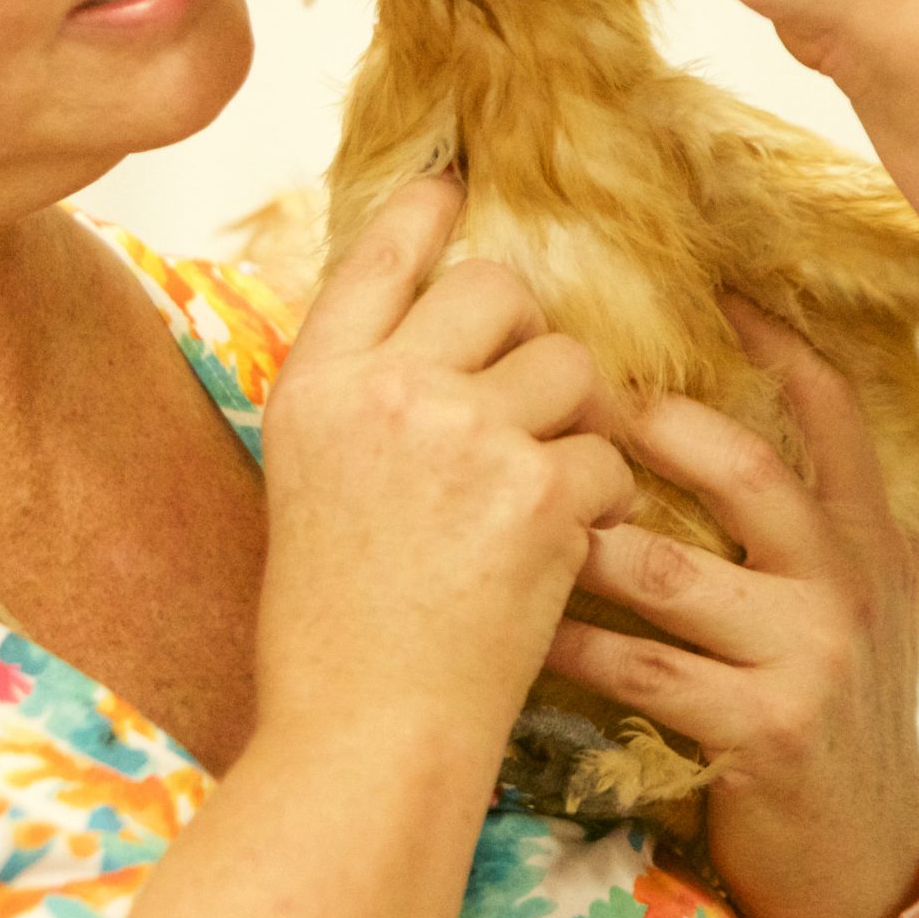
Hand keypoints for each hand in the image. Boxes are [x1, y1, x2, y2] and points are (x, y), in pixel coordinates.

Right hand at [258, 177, 635, 747]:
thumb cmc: (335, 628)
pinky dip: (599, 503)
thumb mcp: (312, 481)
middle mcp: (388, 388)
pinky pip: (606, 454)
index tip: (458, 184)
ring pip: (571, 366)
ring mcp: (466, 434)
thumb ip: (365, 395)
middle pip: (498, 290)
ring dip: (573, 423)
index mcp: (317, 383)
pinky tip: (558, 550)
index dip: (428, 211)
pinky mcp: (538, 491)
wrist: (367, 733)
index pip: (381, 255)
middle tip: (523, 409)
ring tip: (536, 496)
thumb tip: (437, 331)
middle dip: (528, 339)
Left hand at [544, 298, 918, 917]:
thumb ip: (796, 526)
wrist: (859, 862)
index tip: (714, 290)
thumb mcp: (837, 606)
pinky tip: (519, 620)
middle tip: (566, 396)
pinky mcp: (763, 729)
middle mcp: (849, 585)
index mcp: (868, 539)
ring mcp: (811, 657)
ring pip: (672, 570)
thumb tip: (701, 428)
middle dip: (651, 426)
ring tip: (510, 501)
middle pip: (748, 469)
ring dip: (581, 536)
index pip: (834, 412)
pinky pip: (643, 668)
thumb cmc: (821, 718)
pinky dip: (573, 640)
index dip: (777, 345)